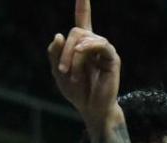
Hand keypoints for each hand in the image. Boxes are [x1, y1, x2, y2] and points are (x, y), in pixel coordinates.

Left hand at [46, 0, 120, 125]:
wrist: (90, 108)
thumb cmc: (76, 92)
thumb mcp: (58, 72)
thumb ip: (55, 54)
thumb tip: (59, 35)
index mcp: (82, 45)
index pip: (83, 20)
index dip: (83, 5)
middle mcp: (94, 44)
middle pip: (76, 31)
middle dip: (65, 50)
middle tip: (61, 70)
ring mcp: (104, 50)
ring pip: (84, 38)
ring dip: (73, 56)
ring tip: (72, 74)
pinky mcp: (112, 57)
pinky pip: (100, 44)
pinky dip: (86, 49)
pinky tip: (80, 55)